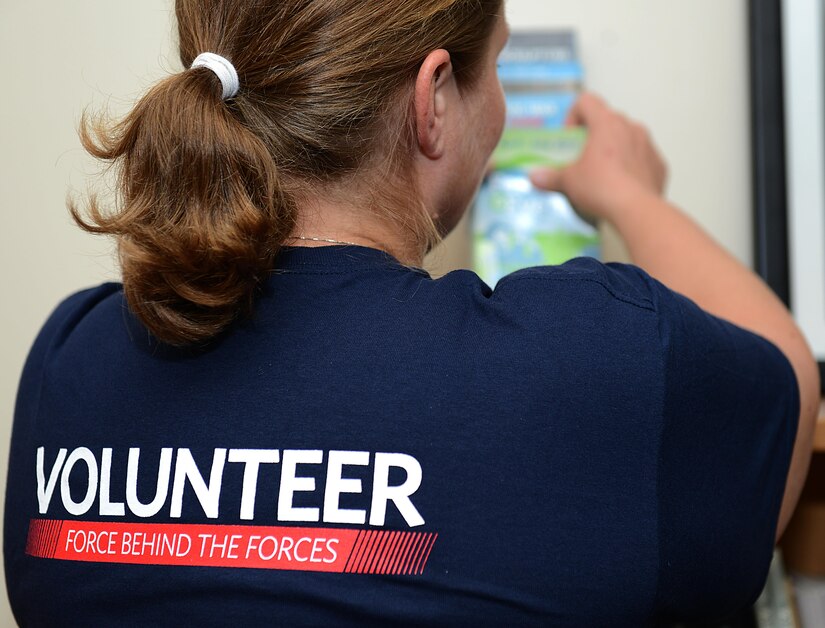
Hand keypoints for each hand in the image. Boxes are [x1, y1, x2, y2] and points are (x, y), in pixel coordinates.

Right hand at [529, 93, 667, 222]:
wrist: (636, 210)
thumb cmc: (601, 187)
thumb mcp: (569, 181)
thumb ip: (550, 176)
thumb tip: (534, 176)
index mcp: (606, 123)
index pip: (587, 101)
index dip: (574, 116)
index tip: (570, 139)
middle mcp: (630, 127)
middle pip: (608, 120)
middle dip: (594, 135)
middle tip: (583, 159)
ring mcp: (648, 144)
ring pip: (628, 138)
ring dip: (615, 149)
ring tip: (604, 175)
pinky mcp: (659, 164)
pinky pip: (642, 158)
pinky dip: (632, 167)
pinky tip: (623, 187)